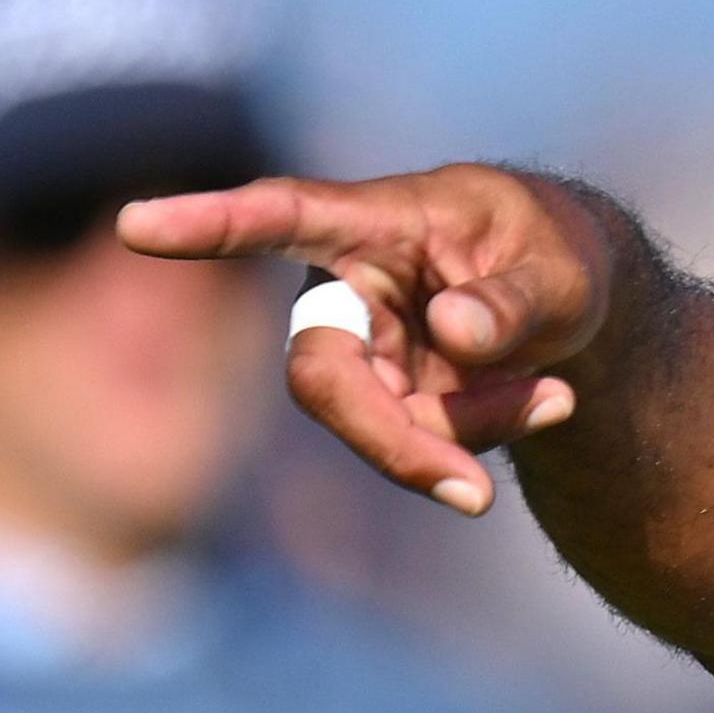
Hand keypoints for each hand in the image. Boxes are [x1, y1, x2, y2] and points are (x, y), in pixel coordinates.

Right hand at [118, 164, 609, 515]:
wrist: (577, 299)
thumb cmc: (557, 256)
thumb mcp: (562, 270)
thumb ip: (514, 301)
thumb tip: (453, 333)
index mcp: (380, 220)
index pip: (285, 215)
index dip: (211, 222)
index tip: (136, 224)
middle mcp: (348, 287)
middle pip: (323, 373)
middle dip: (395, 439)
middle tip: (477, 497)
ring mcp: (359, 348)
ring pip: (380, 423)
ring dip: (474, 431)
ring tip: (558, 395)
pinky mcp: (380, 398)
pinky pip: (415, 443)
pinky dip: (484, 439)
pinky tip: (549, 401)